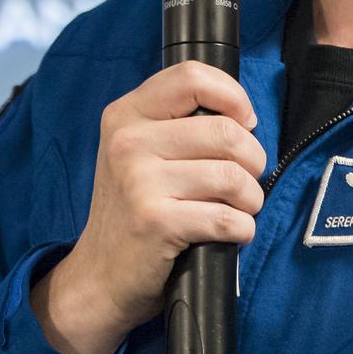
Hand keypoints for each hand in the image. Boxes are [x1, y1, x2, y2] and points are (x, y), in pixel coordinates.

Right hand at [31, 62, 268, 353]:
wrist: (99, 277)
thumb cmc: (133, 210)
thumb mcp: (138, 152)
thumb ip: (177, 123)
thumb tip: (242, 118)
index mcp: (126, 114)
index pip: (192, 76)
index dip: (233, 95)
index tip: (245, 122)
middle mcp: (128, 141)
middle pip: (226, 130)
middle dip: (253, 160)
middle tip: (246, 179)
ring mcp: (139, 181)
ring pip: (232, 176)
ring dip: (250, 199)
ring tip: (238, 209)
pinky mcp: (155, 222)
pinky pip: (227, 218)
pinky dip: (241, 229)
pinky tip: (230, 233)